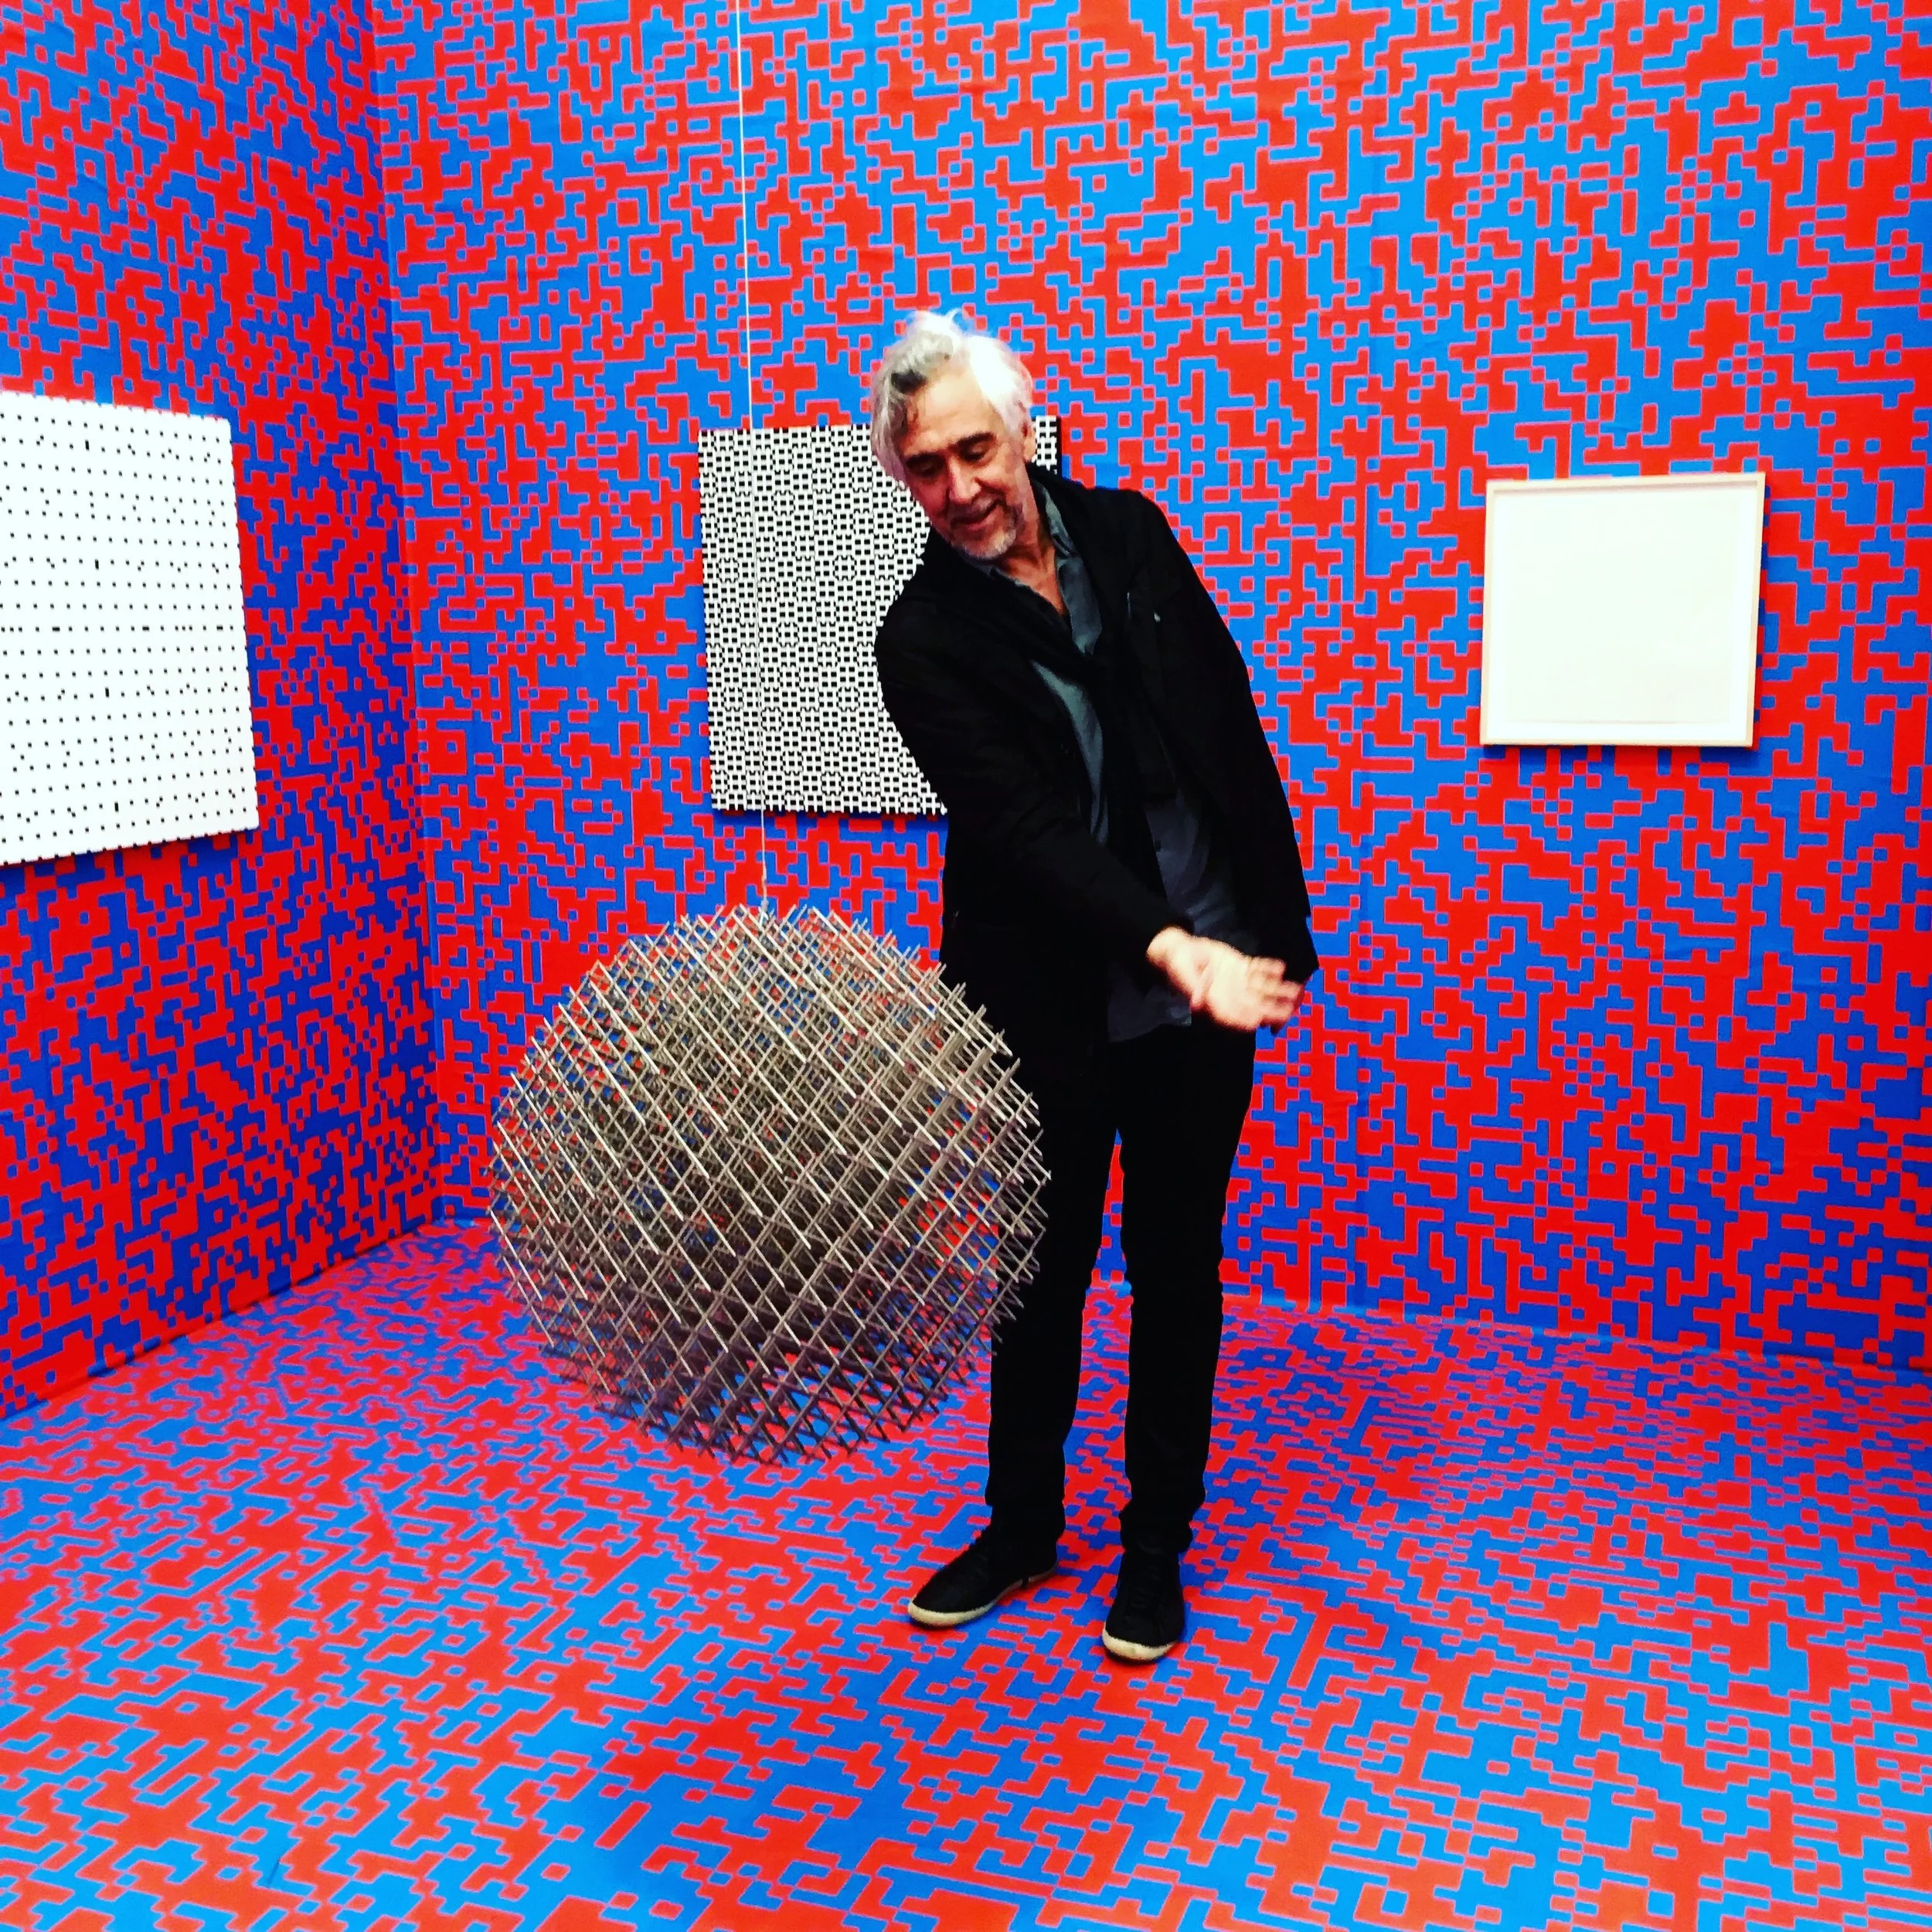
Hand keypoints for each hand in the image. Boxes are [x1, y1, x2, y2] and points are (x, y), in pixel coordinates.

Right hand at [1146, 928, 1304, 1030]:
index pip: (1234, 1015)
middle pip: (1255, 1005)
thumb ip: (1191, 988)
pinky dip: (1269, 968)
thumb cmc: (1177, 965)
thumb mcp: (1181, 975)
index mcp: (1216, 1003)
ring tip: (1296, 989)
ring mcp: (1240, 982)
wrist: (1182, 950)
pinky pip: (1259, 969)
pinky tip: (1281, 967)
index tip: (1258, 1022)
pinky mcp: (1243, 967)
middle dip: (1272, 1010)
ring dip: (1279, 990)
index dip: (1246, 1020)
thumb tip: (1197, 1003)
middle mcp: (1232, 995)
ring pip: (1263, 988)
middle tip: (1289, 1012)